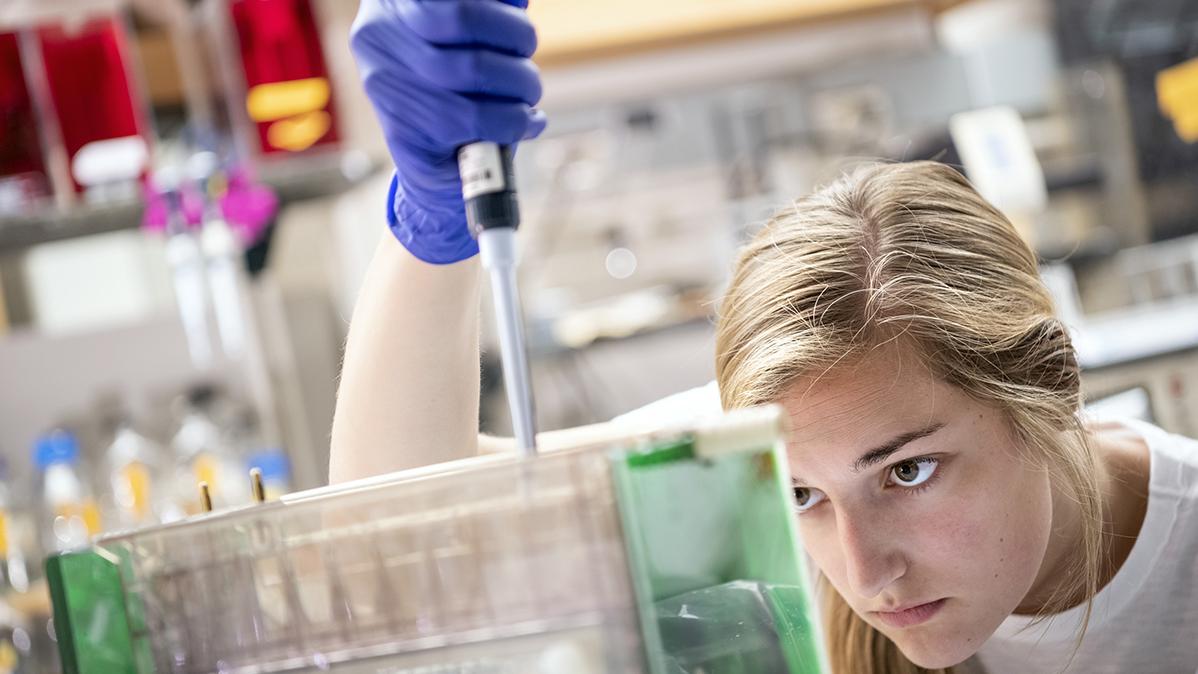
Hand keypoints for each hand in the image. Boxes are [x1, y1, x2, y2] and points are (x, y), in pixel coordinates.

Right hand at [351, 0, 546, 263]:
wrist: (433, 170)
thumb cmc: (456, 95)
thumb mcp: (459, 43)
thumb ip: (479, 19)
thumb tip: (516, 3)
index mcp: (393, 4)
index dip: (495, 9)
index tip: (516, 30)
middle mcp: (380, 36)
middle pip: (467, 17)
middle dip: (518, 38)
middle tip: (528, 66)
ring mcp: (387, 84)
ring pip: (475, 67)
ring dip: (522, 83)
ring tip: (528, 97)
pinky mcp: (404, 131)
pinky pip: (477, 118)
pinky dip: (515, 121)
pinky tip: (526, 123)